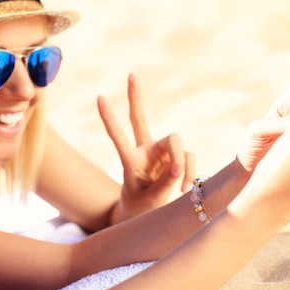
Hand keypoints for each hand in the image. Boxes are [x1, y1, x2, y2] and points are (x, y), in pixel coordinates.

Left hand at [97, 74, 195, 220]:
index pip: (118, 136)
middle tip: (131, 75)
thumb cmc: (142, 205)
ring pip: (175, 143)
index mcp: (129, 160)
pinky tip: (184, 187)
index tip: (99, 97)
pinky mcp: (177, 158)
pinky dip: (190, 171)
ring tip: (180, 185)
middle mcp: (144, 151)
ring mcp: (161, 153)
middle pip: (139, 119)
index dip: (109, 118)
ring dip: (181, 163)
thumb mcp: (149, 199)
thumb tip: (179, 167)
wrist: (148, 213)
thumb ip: (164, 183)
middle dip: (135, 98)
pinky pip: (189, 158)